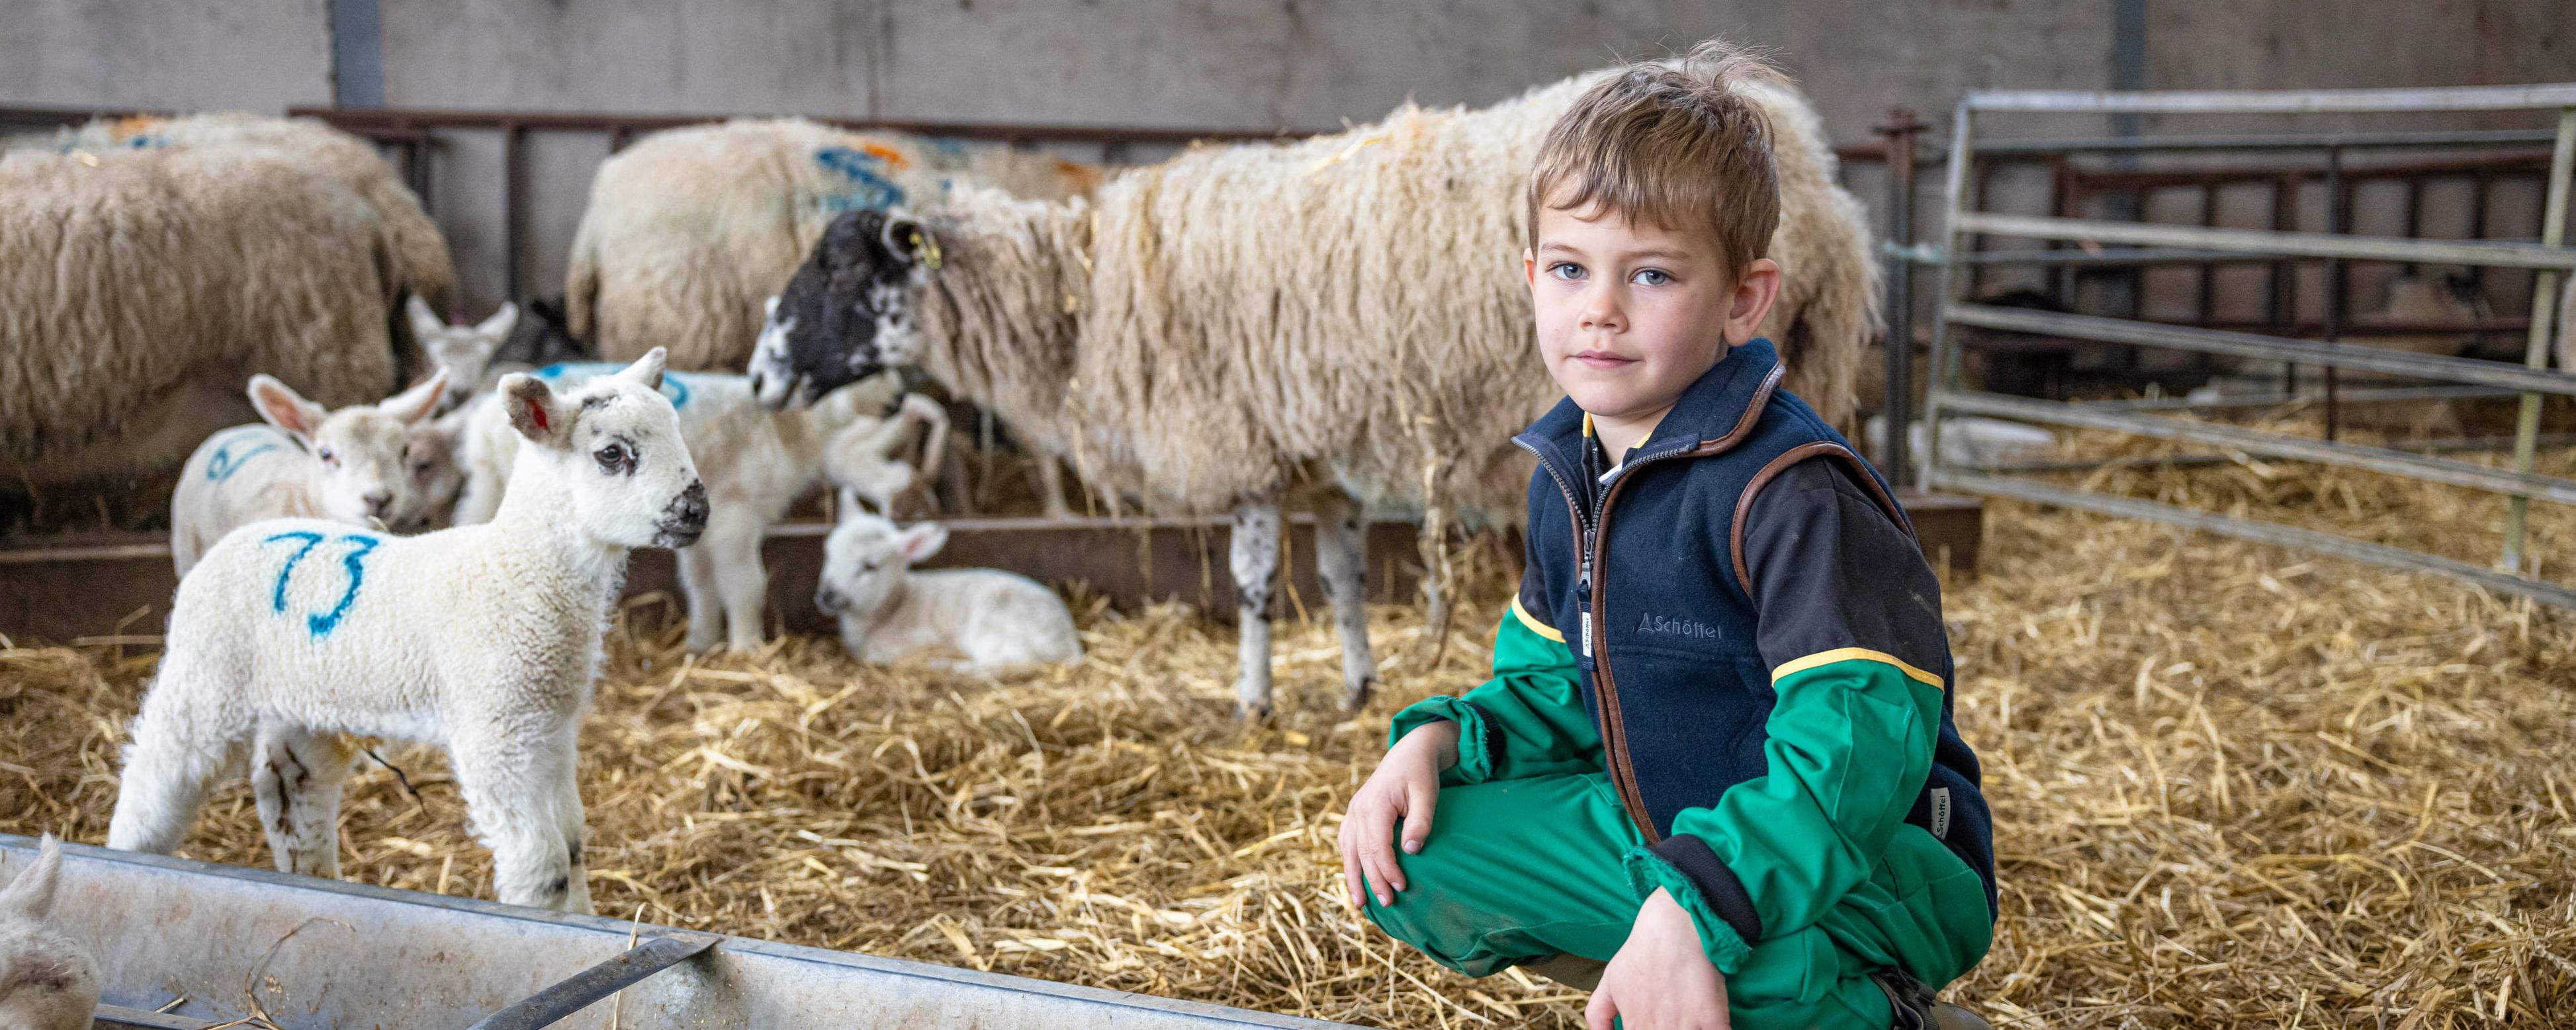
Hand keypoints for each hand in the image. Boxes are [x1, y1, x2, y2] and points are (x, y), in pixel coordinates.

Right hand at [1338, 720, 1457, 908]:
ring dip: (1353, 877)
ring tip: (1360, 902)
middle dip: (1372, 880)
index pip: (1377, 845)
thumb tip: (1411, 850)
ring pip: (1349, 850)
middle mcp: (1358, 809)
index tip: (1402, 886)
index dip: (1387, 869)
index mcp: (1375, 804)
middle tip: (1387, 903)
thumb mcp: (1427, 794)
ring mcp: (1353, 811)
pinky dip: (1349, 861)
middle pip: (1361, 852)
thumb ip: (1420, 821)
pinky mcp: (1354, 814)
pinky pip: (1346, 842)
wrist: (1408, 754)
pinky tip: (1354, 878)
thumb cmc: (1420, 774)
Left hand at [1588, 888, 1729, 1029]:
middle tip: (1674, 1021)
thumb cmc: (1641, 951)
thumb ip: (1599, 1014)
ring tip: (1690, 1021)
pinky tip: (1714, 1023)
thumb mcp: (1610, 981)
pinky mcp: (1713, 1018)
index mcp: (1636, 1026)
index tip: (1652, 1024)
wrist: (1673, 926)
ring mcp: (1686, 1026)